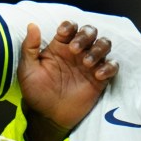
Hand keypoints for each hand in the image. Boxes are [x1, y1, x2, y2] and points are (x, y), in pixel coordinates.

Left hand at [18, 21, 117, 140]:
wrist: (47, 116)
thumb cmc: (36, 91)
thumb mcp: (27, 69)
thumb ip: (29, 47)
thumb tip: (32, 25)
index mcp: (60, 46)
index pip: (70, 27)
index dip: (69, 26)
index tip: (62, 34)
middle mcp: (77, 52)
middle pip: (90, 32)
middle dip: (85, 36)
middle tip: (74, 50)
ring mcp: (89, 65)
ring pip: (104, 45)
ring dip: (98, 49)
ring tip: (87, 63)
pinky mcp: (100, 79)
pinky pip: (112, 66)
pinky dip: (109, 67)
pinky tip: (97, 75)